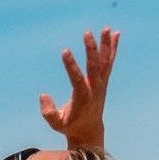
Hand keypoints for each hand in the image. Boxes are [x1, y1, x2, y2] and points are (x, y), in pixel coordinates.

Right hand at [37, 28, 118, 148]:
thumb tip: (43, 95)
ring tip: (105, 28)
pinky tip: (115, 34)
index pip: (77, 79)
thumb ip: (48, 111)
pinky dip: (112, 48)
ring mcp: (101, 84)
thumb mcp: (56, 124)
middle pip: (94, 67)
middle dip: (91, 50)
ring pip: (104, 62)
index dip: (71, 65)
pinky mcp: (104, 81)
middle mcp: (95, 89)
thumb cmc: (70, 126)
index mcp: (83, 98)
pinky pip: (109, 62)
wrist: (90, 131)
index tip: (64, 51)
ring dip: (105, 45)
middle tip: (87, 33)